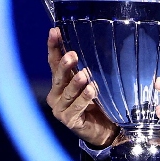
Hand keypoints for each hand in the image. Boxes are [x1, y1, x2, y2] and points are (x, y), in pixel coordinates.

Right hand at [46, 28, 118, 148]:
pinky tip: (92, 90)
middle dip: (64, 65)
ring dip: (75, 83)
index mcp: (60, 82)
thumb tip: (97, 40)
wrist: (106, 129)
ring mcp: (60, 109)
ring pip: (67, 93)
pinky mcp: (69, 121)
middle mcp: (56, 94)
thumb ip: (88, 66)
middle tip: (72, 55)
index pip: (53, 61)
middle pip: (58, 76)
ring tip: (84, 74)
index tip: (55, 31)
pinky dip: (84, 99)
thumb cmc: (98, 102)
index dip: (54, 47)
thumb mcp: (92, 81)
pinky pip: (76, 108)